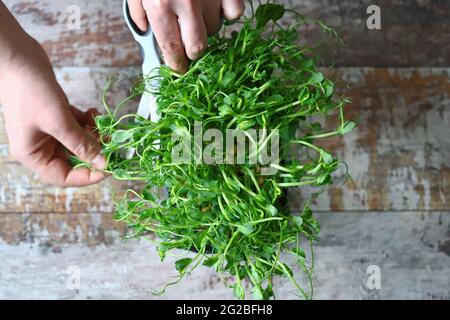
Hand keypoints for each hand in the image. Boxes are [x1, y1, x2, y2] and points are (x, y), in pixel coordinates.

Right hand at [0, 37, 107, 186]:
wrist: (16, 57)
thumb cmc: (31, 91)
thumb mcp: (58, 121)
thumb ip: (81, 144)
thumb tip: (102, 162)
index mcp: (33, 155)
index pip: (64, 177)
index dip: (88, 176)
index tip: (110, 167)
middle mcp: (40, 146)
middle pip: (74, 160)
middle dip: (94, 152)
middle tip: (113, 142)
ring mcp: (48, 131)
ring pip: (78, 142)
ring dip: (93, 135)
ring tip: (104, 124)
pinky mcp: (55, 116)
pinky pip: (76, 127)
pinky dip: (87, 122)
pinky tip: (94, 112)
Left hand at [128, 0, 244, 72]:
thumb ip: (140, 12)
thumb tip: (148, 33)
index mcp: (160, 4)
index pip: (171, 48)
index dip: (176, 64)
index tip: (179, 69)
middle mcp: (187, 3)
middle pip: (198, 47)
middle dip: (192, 51)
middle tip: (188, 43)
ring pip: (214, 29)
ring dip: (206, 27)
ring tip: (198, 11)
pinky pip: (235, 13)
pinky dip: (227, 13)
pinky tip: (217, 5)